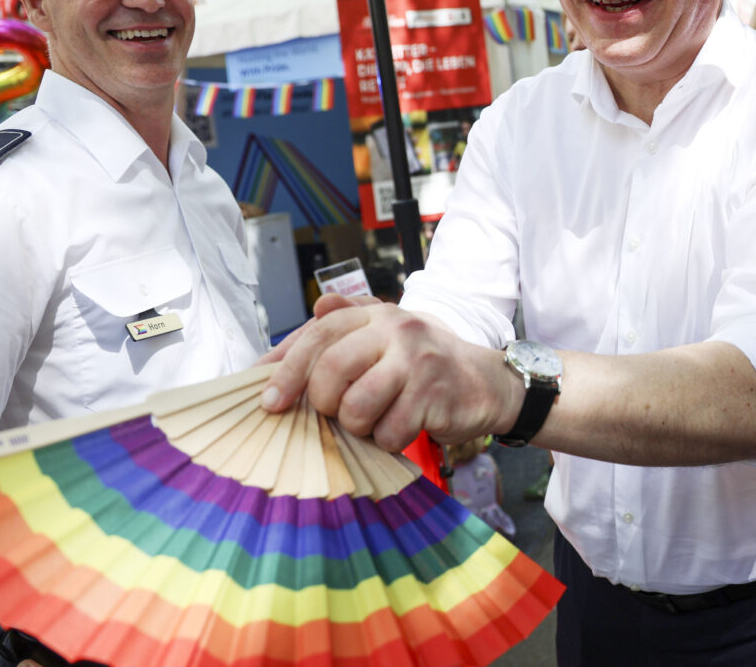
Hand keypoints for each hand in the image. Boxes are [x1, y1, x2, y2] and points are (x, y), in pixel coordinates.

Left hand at [259, 293, 520, 451]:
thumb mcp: (383, 338)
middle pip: (332, 371)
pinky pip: (389, 432)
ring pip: (357, 407)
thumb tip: (284, 336)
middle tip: (337, 413)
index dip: (288, 369)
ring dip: (357, 426)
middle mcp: (397, 330)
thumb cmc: (422, 366)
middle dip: (324, 404)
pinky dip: (388, 440)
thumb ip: (337, 334)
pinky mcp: (434, 396)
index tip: (271, 402)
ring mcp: (417, 362)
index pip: (319, 333)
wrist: (485, 382)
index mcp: (377, 315)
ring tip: (373, 420)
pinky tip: (402, 427)